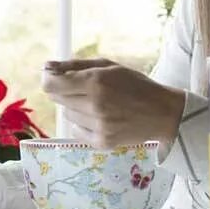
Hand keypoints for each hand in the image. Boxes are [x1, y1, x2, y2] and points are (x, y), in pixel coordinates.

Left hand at [41, 58, 185, 148]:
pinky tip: (101, 117)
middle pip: (58, 99)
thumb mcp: (109, 66)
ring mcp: (98, 126)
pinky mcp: (101, 142)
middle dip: (65, 91)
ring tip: (98, 103)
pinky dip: (83, 123)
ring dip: (76, 107)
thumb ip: (75, 65)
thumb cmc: (135, 84)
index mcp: (96, 82)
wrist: (163, 113)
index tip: (52, 76)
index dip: (48, 79)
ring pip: (68, 115)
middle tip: (83, 88)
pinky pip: (76, 130)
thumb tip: (47, 67)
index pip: (52, 85)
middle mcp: (95, 105)